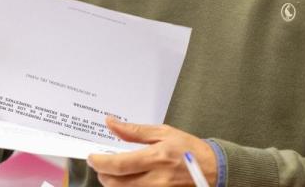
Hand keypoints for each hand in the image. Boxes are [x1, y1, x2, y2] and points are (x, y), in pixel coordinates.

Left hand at [86, 118, 216, 186]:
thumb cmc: (189, 149)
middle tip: (102, 163)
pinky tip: (128, 179)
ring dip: (113, 182)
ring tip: (115, 171)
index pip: (119, 165)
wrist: (213, 170)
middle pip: (116, 183)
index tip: (92, 157)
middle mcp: (155, 179)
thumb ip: (135, 131)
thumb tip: (111, 123)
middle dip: (103, 173)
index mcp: (156, 158)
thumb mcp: (164, 132)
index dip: (100, 162)